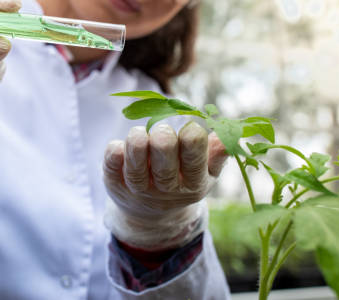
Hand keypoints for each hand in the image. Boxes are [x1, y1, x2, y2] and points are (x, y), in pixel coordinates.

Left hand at [103, 122, 227, 249]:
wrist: (150, 212)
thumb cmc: (183, 179)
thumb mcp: (205, 172)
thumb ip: (216, 154)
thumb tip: (226, 136)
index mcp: (193, 184)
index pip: (194, 163)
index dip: (193, 141)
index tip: (191, 126)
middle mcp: (165, 190)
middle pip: (165, 169)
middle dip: (163, 143)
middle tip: (162, 131)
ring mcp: (138, 189)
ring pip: (136, 170)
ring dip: (137, 145)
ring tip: (139, 133)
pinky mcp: (114, 183)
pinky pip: (111, 168)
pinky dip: (114, 153)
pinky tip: (118, 146)